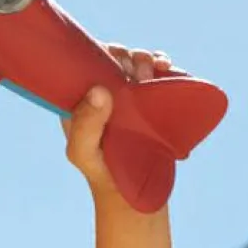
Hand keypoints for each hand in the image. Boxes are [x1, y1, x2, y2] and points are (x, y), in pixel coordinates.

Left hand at [62, 44, 174, 199]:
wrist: (133, 195)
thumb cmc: (102, 174)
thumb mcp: (83, 154)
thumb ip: (85, 127)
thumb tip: (100, 90)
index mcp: (80, 99)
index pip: (87, 61)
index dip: (102, 53)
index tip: (117, 62)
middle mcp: (103, 94)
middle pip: (115, 59)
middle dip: (129, 56)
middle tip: (139, 72)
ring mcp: (128, 99)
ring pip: (138, 64)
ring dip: (148, 59)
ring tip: (155, 70)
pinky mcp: (150, 105)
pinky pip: (158, 78)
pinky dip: (164, 68)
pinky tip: (167, 69)